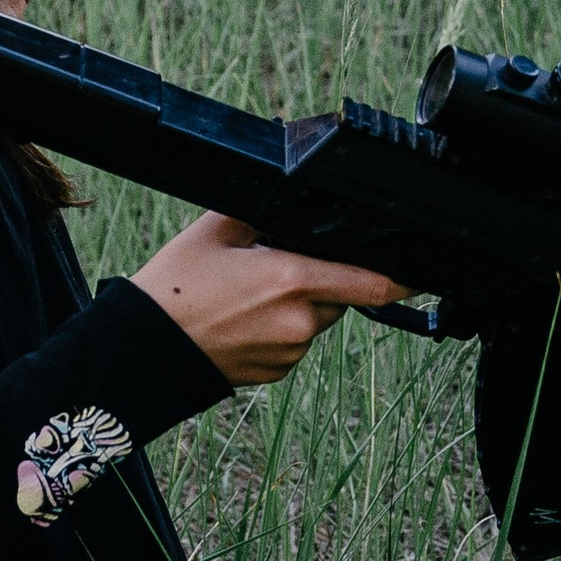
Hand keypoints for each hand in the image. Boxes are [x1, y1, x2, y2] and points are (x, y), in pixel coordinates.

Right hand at [130, 213, 408, 389]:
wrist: (144, 349)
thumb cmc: (174, 288)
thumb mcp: (214, 231)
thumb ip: (260, 209)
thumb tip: (284, 188)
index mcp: (292, 279)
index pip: (371, 283)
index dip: (400, 277)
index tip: (416, 271)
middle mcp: (300, 320)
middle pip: (339, 295)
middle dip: (322, 279)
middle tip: (275, 267)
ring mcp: (290, 351)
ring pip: (316, 319)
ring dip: (299, 305)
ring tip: (248, 295)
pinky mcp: (278, 372)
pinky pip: (295, 343)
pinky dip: (280, 329)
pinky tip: (244, 320)